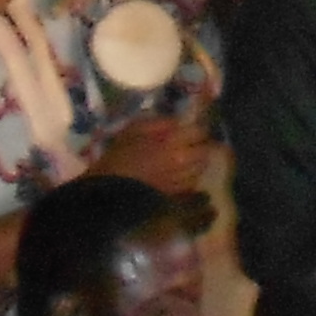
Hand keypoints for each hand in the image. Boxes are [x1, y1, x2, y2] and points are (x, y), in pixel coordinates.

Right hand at [98, 112, 215, 195]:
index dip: (197, 129)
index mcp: (172, 141)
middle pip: (205, 151)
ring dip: (196, 161)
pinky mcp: (177, 194)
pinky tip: (177, 174)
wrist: (109, 189)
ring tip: (184, 159)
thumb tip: (178, 122)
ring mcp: (181, 179)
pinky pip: (192, 182)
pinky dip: (189, 176)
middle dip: (200, 146)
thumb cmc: (119, 155)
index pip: (200, 131)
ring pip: (201, 168)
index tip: (191, 129)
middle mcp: (183, 160)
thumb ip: (159, 122)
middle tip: (190, 144)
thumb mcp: (134, 129)